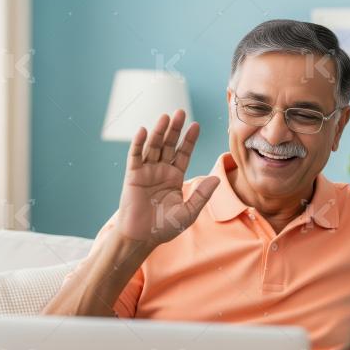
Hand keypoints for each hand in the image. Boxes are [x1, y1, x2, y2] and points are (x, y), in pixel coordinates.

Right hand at [116, 110, 219, 246]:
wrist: (142, 237)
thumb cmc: (164, 227)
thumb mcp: (188, 212)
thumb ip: (202, 195)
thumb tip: (216, 178)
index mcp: (175, 177)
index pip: (183, 153)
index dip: (189, 140)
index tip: (196, 125)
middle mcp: (161, 171)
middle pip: (169, 145)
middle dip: (175, 129)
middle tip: (180, 112)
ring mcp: (146, 172)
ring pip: (153, 147)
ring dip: (159, 132)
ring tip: (165, 117)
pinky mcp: (132, 176)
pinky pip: (135, 156)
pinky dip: (139, 144)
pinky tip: (144, 131)